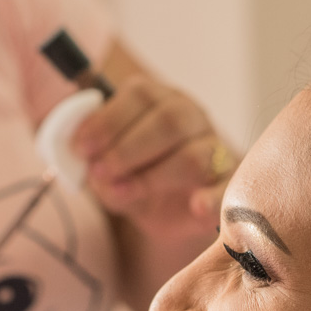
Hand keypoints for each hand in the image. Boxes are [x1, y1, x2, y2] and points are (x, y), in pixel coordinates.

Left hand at [73, 75, 234, 239]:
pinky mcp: (227, 184)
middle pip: (169, 120)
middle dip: (127, 148)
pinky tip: (196, 205)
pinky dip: (212, 197)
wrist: (165, 215)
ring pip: (192, 155)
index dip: (109, 120)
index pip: (141, 94)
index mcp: (159, 100)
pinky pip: (226, 188)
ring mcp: (214, 149)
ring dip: (151, 177)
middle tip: (100, 172)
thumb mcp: (106, 168)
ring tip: (121, 193)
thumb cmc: (133, 179)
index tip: (82, 147)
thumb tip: (88, 160)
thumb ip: (93, 160)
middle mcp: (191, 117)